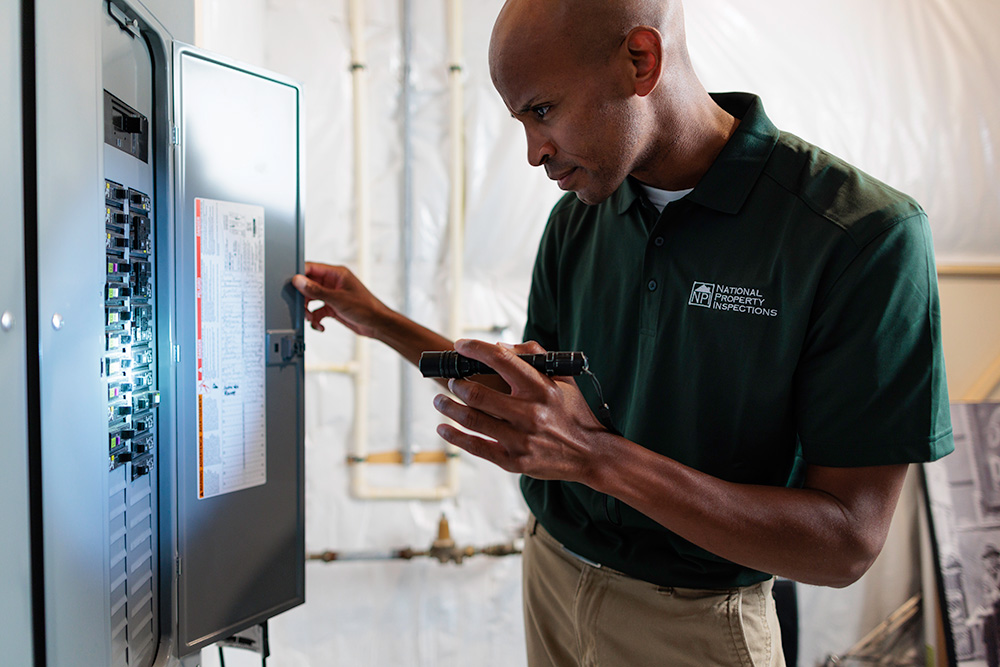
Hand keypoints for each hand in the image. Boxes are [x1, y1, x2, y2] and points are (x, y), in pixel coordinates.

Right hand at [291, 262, 390, 337]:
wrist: (377, 324)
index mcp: (336, 273)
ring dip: (308, 310)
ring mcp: (333, 295)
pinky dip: (316, 319)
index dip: (299, 276)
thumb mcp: (337, 299)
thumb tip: (298, 280)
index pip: (311, 268)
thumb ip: (316, 290)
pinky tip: (320, 326)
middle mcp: (333, 282)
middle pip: (308, 285)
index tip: (290, 285)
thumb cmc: (366, 308)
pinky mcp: (333, 307)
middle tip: (300, 307)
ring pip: (311, 299)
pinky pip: (317, 311)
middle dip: (303, 298)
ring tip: (310, 318)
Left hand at [432, 339, 609, 482]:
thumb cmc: (574, 413)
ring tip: (440, 400)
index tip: (460, 345)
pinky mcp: (513, 461)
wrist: (590, 454)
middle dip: (457, 384)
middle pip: (478, 393)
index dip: (475, 349)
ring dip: (449, 408)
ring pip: (472, 420)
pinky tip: (443, 428)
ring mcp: (520, 439)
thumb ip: (536, 356)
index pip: (501, 359)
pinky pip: (476, 447)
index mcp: (541, 388)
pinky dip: (455, 436)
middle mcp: (529, 413)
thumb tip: (502, 346)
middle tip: (451, 381)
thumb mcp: (563, 380)